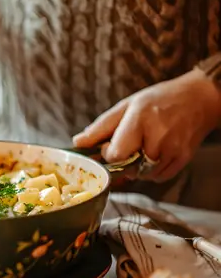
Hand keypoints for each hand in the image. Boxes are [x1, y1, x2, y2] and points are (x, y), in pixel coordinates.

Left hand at [73, 68, 220, 182]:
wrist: (199, 99)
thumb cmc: (158, 101)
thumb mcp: (126, 106)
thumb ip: (100, 127)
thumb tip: (78, 143)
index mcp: (140, 119)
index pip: (117, 153)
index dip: (109, 153)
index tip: (110, 145)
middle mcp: (158, 136)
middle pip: (128, 167)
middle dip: (122, 161)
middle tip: (129, 146)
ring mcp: (173, 150)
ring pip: (142, 175)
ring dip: (136, 167)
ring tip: (142, 147)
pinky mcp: (182, 159)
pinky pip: (158, 177)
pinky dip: (151, 171)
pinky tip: (154, 153)